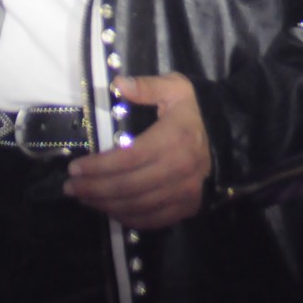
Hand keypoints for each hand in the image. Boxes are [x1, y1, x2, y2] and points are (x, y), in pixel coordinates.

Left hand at [64, 72, 211, 228]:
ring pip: (138, 206)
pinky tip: (111, 210)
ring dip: (106, 205)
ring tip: (84, 199)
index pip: (128, 159)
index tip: (76, 167)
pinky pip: (153, 219)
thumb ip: (147, 86)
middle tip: (70, 187)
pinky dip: (129, 218)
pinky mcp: (187, 206)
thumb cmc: (197, 111)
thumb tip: (118, 84)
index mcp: (173, 140)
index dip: (99, 166)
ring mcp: (184, 192)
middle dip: (94, 189)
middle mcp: (178, 170)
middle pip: (128, 186)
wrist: (232, 136)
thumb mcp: (176, 88)